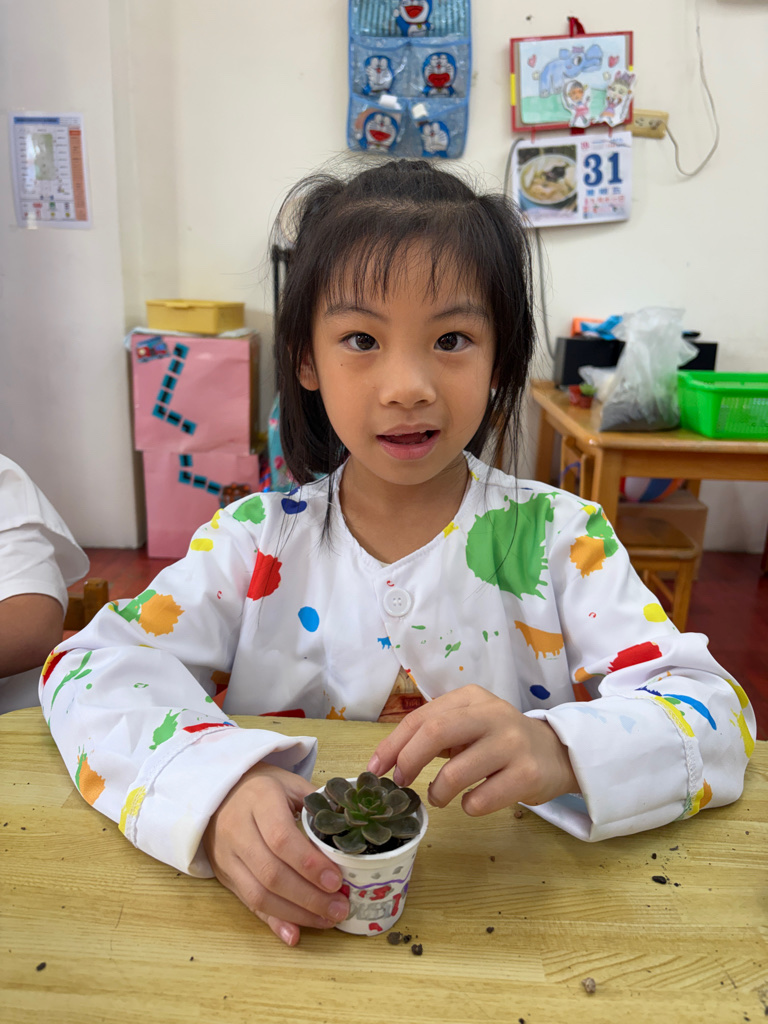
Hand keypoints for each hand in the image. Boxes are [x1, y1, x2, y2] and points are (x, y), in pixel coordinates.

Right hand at [203, 763, 348, 945]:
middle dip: (309, 897)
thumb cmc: (264, 788)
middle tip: (339, 907)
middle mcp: (237, 829)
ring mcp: (227, 855)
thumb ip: (317, 807)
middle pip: (271, 873)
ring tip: (327, 919)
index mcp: (259, 800)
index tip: (336, 881)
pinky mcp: (224, 875)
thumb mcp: (290, 785)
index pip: (281, 839)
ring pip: (258, 894)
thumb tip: (350, 833)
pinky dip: (272, 922)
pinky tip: (294, 935)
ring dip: (296, 913)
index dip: (309, 865)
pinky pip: (247, 903)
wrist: (220, 792)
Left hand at [367, 685, 578, 815]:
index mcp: (471, 698)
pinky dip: (467, 807)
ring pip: (455, 772)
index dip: (393, 745)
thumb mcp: (469, 725)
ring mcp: (512, 744)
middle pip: (435, 732)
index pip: (422, 717)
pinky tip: (472, 802)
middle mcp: (492, 714)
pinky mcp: (527, 774)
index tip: (376, 768)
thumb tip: (387, 759)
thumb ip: (434, 733)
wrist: (557, 753)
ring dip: (438, 792)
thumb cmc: (499, 741)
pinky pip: (481, 799)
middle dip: (408, 761)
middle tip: (400, 782)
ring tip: (439, 797)